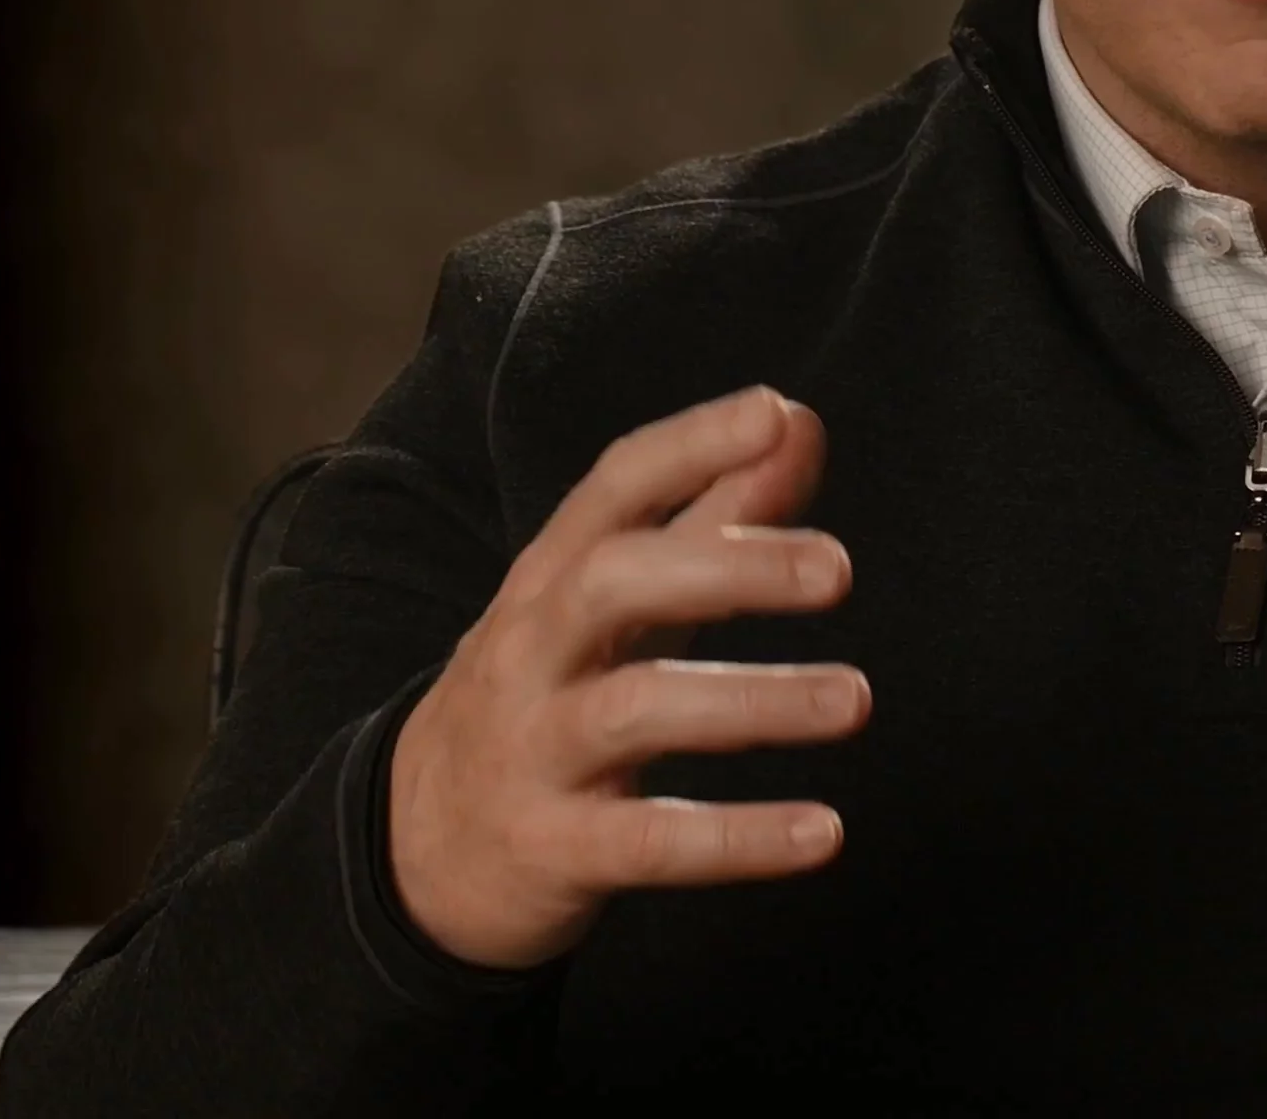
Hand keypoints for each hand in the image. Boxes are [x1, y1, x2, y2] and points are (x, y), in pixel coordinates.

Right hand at [386, 385, 868, 969]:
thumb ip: (709, 519)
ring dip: (752, 701)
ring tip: (852, 698)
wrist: (414, 852)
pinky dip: (737, 838)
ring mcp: (534, 751)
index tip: (775, 415)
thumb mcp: (608, 606)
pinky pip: (649, 843)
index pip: (612, 489)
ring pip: (634, 711)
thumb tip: (797, 426)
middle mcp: (530, 652)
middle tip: (838, 568)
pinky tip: (821, 832)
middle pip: (613, 583)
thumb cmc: (541, 698)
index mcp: (550, 579)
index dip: (690, 444)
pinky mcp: (552, 851)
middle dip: (727, 566)